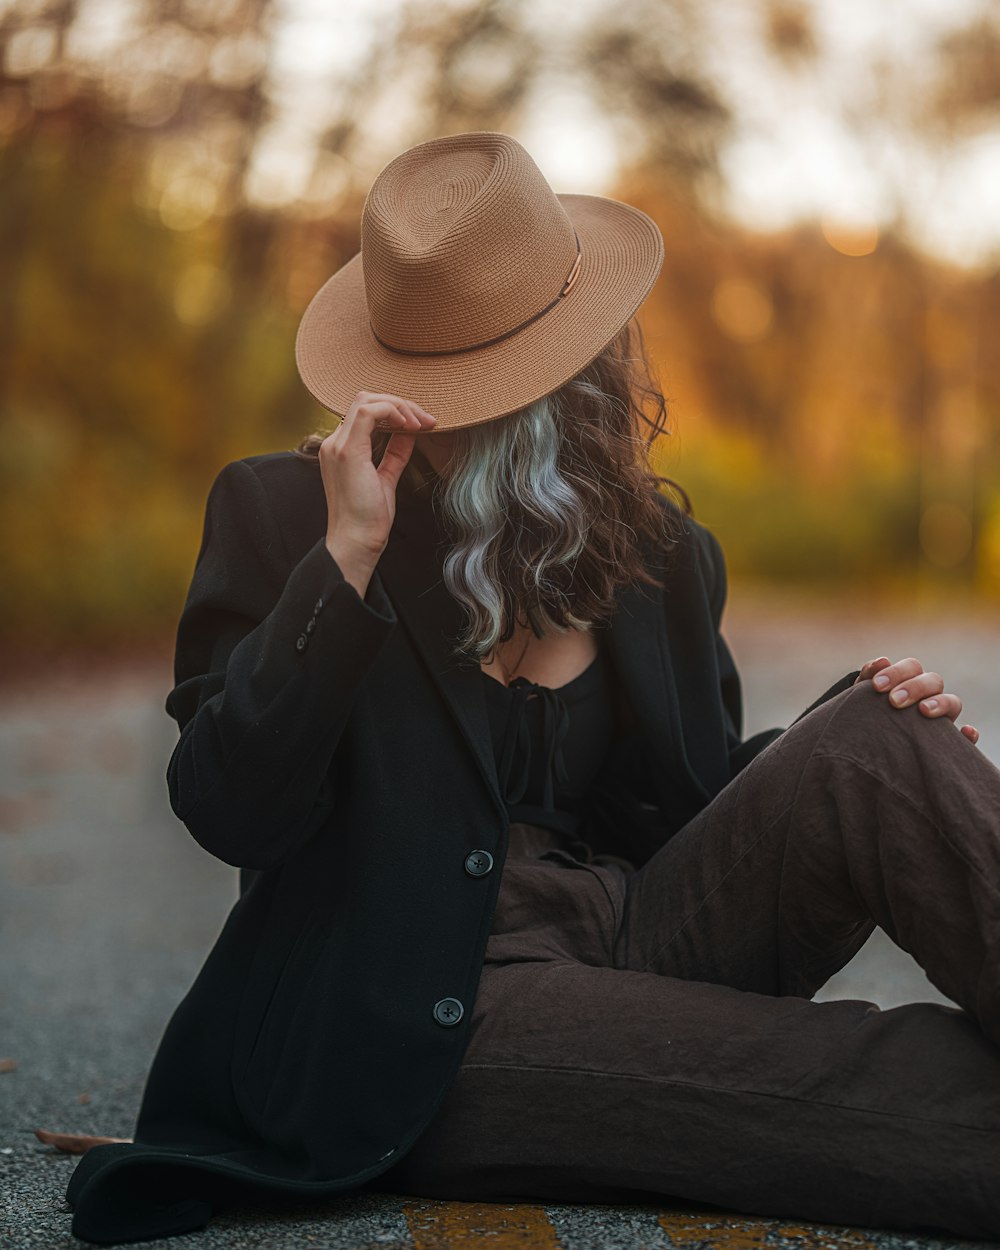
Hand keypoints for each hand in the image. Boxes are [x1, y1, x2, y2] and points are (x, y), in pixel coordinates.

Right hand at [320, 391, 435, 564]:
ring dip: (399, 406)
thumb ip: (394, 454)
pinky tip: (411, 427)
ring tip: (421, 422)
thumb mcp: (386, 479)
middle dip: (400, 404)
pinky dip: (393, 412)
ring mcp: (338, 445)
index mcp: (340, 449)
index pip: (365, 411)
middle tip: (426, 420)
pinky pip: (368, 411)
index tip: (422, 424)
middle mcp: (334, 443)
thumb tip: (409, 434)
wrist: (356, 542)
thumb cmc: (369, 519)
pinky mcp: (348, 451)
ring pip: (367, 400)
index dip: (395, 411)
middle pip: (366, 399)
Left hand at [855, 657, 979, 744]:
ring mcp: (941, 716)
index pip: (912, 667)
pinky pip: (965, 737)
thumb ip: (869, 677)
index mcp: (910, 679)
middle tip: (893, 701)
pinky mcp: (947, 740)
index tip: (877, 685)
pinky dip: (967, 735)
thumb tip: (882, 661)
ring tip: (923, 711)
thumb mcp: (862, 695)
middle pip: (933, 681)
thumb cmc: (866, 711)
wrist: (865, 739)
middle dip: (915, 687)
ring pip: (952, 702)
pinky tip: (964, 732)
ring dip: (941, 703)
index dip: (896, 672)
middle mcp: (929, 694)